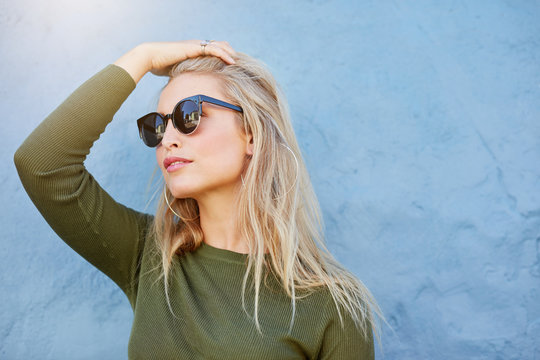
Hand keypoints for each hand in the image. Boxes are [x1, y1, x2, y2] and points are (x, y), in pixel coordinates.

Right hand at [113, 40, 236, 83]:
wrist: (150, 58)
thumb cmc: (159, 65)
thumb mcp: (177, 72)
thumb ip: (184, 76)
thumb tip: (184, 90)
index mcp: (193, 50)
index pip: (213, 50)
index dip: (224, 56)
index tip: (232, 66)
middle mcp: (196, 45)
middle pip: (220, 45)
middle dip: (231, 53)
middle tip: (240, 64)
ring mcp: (196, 45)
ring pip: (220, 45)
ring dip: (231, 53)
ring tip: (239, 62)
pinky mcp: (194, 47)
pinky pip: (214, 49)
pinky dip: (224, 54)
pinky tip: (232, 61)